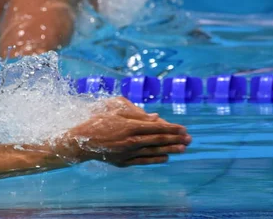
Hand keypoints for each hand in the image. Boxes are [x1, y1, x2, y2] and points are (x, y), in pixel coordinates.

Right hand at [59, 97, 190, 166]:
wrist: (82, 141)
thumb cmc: (97, 122)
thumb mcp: (115, 111)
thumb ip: (136, 114)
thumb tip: (156, 117)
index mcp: (130, 126)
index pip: (156, 127)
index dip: (172, 128)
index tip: (184, 128)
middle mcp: (131, 141)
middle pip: (158, 140)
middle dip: (176, 139)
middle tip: (190, 139)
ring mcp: (128, 153)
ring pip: (153, 151)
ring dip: (170, 149)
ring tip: (183, 149)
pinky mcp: (123, 162)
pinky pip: (144, 161)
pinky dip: (155, 159)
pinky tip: (166, 158)